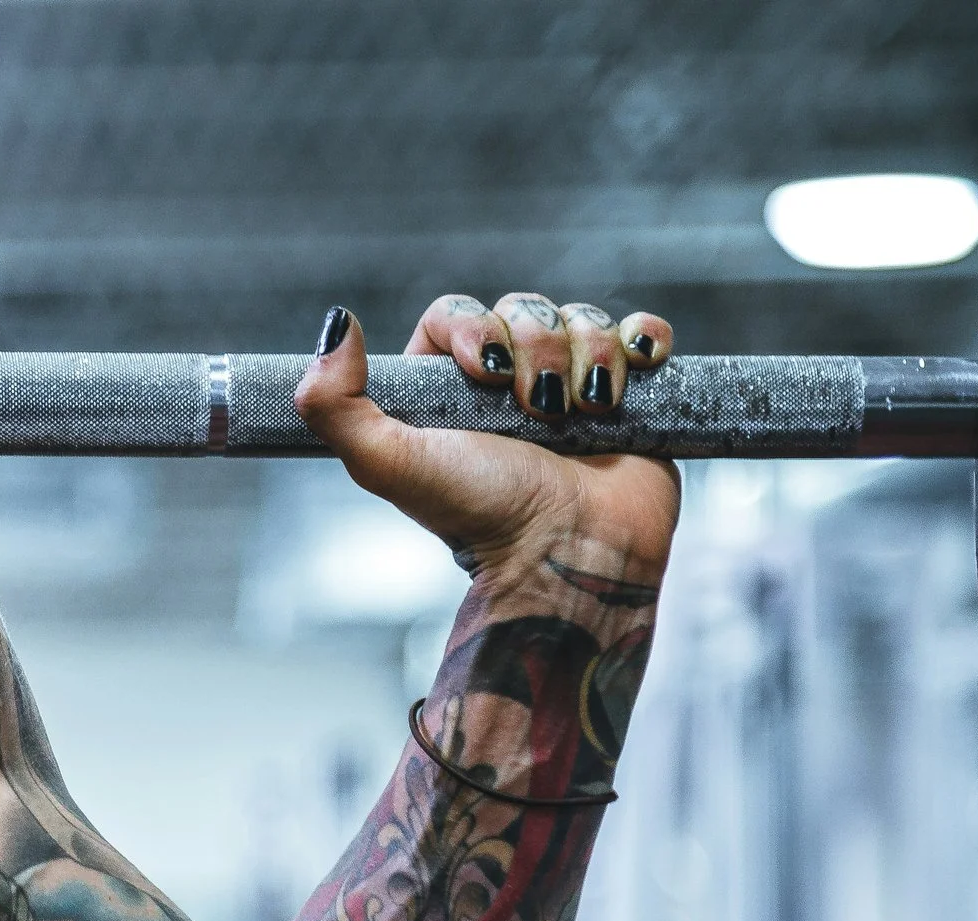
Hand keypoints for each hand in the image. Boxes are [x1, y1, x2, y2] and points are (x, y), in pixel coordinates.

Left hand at [293, 295, 681, 599]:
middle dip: (536, 348)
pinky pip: (640, 333)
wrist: (570, 553)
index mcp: (446, 393)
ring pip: (581, 320)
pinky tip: (632, 372)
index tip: (486, 372)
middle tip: (539, 411)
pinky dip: (643, 340)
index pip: (455, 314)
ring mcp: (570, 389)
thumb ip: (335, 404)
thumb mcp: (388, 464)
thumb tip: (336, 324)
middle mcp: (506, 387)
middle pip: (523, 309)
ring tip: (583, 414)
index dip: (473, 328)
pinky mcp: (629, 397)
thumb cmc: (480, 513)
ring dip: (587, 356)